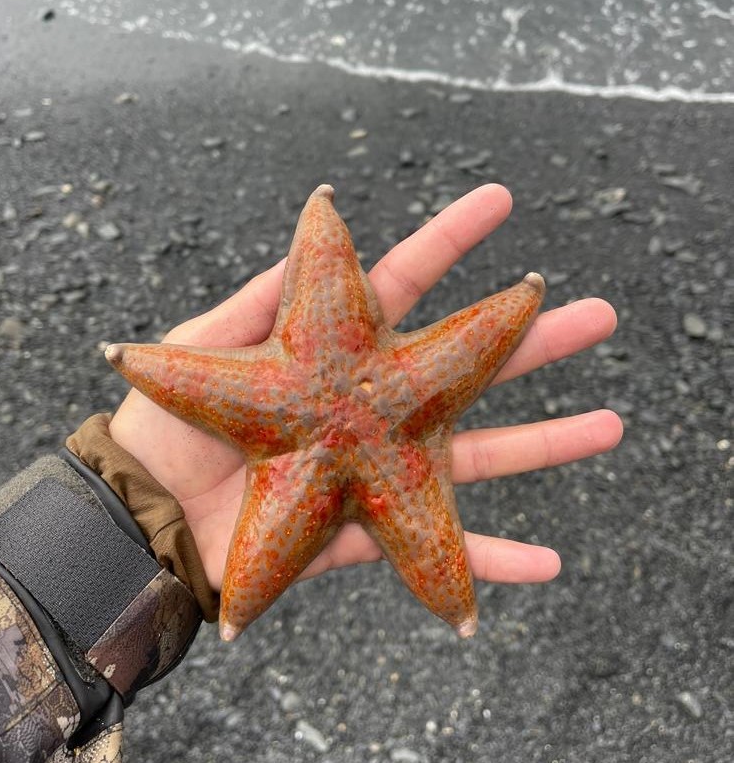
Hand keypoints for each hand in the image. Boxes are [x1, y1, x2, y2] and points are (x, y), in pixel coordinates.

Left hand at [109, 183, 621, 589]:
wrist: (151, 516)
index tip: (500, 199)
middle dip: (535, 341)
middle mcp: (378, 405)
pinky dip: (494, 559)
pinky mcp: (374, 529)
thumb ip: (265, 293)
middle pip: (470, 368)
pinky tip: (550, 563)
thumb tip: (317, 223)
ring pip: (480, 454)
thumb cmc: (175, 424)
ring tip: (612, 425)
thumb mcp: (212, 343)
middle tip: (597, 315)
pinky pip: (443, 547)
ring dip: (547, 443)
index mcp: (342, 353)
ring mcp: (384, 466)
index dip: (451, 241)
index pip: (406, 285)